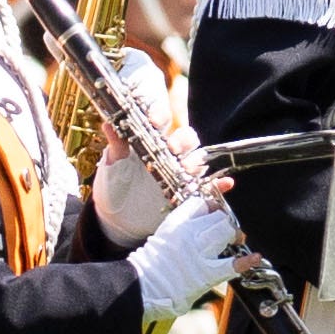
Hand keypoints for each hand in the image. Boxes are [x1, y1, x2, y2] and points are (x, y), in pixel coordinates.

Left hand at [91, 53, 202, 241]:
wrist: (117, 218)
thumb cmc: (114, 185)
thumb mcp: (112, 165)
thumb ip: (116, 146)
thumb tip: (109, 124)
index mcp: (151, 139)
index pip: (163, 120)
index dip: (161, 115)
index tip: (154, 120)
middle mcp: (169, 153)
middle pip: (186, 137)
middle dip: (182, 140)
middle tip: (172, 148)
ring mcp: (180, 172)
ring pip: (198, 158)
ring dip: (197, 160)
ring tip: (187, 169)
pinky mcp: (188, 193)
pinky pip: (209, 187)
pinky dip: (218, 185)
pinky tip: (226, 183)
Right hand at [127, 195, 243, 321]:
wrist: (142, 286)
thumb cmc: (151, 265)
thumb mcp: (164, 236)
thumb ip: (182, 226)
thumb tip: (201, 218)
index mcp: (176, 222)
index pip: (202, 203)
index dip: (214, 203)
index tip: (219, 205)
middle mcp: (188, 233)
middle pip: (218, 216)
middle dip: (226, 222)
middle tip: (227, 232)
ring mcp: (198, 253)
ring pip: (226, 232)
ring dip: (233, 236)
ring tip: (234, 243)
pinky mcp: (206, 273)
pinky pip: (232, 264)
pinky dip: (246, 261)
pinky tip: (255, 258)